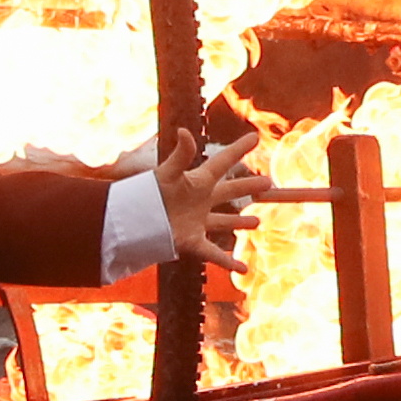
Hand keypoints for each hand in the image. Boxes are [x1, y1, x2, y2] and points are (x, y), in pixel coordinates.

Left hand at [145, 132, 265, 263]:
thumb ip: (180, 154)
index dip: (238, 150)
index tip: (254, 138)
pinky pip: (214, 253)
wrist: (132, 223)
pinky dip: (228, 262)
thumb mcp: (167, 173)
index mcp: (198, 181)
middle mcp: (200, 200)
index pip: (223, 162)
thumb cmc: (148, 194)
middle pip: (229, 191)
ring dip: (239, 221)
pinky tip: (243, 269)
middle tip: (268, 182)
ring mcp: (198, 221)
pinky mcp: (192, 241)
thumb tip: (184, 131)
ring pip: (223, 221)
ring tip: (256, 221)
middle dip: (248, 187)